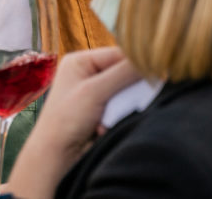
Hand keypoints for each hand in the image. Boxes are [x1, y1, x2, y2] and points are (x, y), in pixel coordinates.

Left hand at [6, 47, 140, 198]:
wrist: (56, 157)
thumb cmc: (65, 120)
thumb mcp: (94, 92)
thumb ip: (123, 74)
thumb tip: (151, 60)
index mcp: (80, 61)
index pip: (118, 54)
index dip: (137, 63)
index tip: (156, 72)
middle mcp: (87, 74)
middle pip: (124, 73)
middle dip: (127, 91)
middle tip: (124, 104)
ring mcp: (94, 94)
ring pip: (125, 94)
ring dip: (122, 108)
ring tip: (108, 119)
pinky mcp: (100, 112)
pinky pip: (121, 109)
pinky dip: (118, 118)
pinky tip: (103, 128)